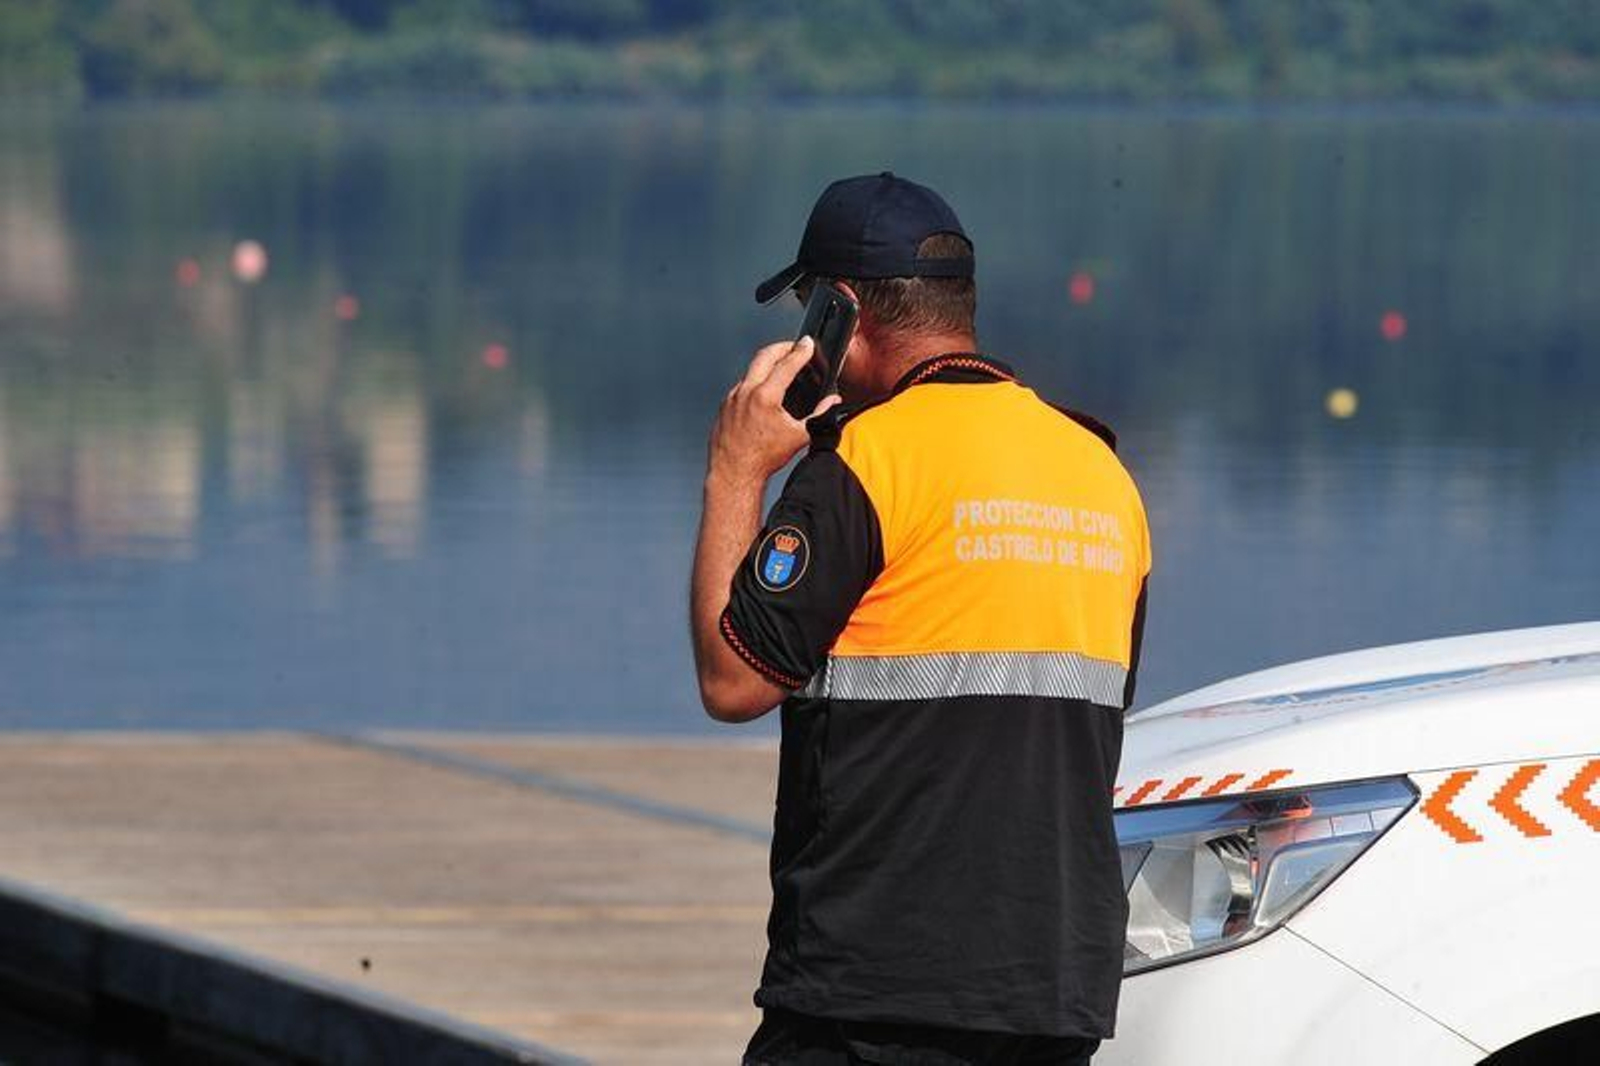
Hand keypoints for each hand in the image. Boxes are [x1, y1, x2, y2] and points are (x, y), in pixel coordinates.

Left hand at [707, 337, 840, 485]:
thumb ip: (819, 415)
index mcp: (765, 397)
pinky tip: (764, 391)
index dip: (801, 351)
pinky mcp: (725, 405)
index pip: (787, 364)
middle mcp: (746, 392)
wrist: (734, 472)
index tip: (808, 343)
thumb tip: (833, 402)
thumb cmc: (762, 458)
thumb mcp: (799, 436)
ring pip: (751, 370)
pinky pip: (742, 386)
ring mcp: (732, 397)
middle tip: (794, 347)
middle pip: (765, 355)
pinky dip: (755, 382)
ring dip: (767, 364)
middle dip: (782, 347)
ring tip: (780, 369)